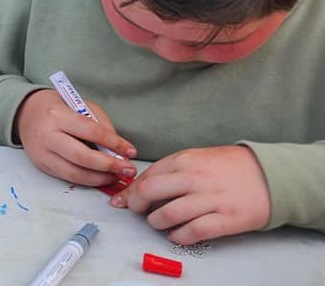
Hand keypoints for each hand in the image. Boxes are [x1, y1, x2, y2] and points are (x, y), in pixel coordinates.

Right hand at [15, 89, 137, 185]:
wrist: (26, 112)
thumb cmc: (57, 107)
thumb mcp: (81, 106)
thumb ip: (100, 126)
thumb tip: (119, 151)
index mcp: (58, 115)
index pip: (92, 132)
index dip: (115, 144)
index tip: (131, 151)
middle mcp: (47, 135)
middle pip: (83, 157)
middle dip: (109, 166)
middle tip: (127, 169)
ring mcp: (42, 153)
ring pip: (75, 173)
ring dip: (100, 178)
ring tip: (115, 176)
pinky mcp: (41, 165)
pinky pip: (67, 177)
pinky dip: (87, 180)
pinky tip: (99, 177)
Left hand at [112, 145, 270, 244]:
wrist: (272, 175)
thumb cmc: (230, 167)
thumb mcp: (199, 158)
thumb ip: (171, 170)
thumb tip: (140, 184)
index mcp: (186, 159)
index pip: (147, 176)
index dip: (130, 190)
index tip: (123, 199)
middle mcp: (195, 178)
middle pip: (150, 192)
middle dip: (135, 204)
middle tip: (136, 210)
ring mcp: (210, 199)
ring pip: (167, 214)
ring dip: (155, 222)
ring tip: (158, 222)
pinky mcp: (225, 219)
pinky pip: (192, 232)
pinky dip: (178, 237)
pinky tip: (176, 235)